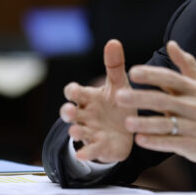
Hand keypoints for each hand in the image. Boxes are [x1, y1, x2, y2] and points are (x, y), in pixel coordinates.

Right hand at [59, 39, 135, 162]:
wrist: (128, 130)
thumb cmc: (118, 103)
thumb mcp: (119, 83)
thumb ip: (114, 65)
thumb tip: (113, 41)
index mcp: (88, 97)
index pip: (75, 93)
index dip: (72, 92)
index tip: (74, 90)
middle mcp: (85, 114)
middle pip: (70, 112)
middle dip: (67, 112)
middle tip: (68, 110)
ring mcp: (90, 131)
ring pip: (78, 131)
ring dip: (75, 132)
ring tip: (75, 132)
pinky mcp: (99, 146)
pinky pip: (90, 150)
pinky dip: (86, 152)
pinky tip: (83, 154)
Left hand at [116, 40, 195, 166]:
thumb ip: (186, 63)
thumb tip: (171, 43)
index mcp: (195, 89)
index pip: (171, 78)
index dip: (152, 75)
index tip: (132, 71)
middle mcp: (194, 106)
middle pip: (164, 100)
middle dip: (141, 97)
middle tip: (119, 96)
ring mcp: (194, 127)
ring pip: (166, 124)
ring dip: (145, 123)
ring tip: (126, 122)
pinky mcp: (193, 145)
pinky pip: (171, 143)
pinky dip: (155, 142)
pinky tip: (140, 139)